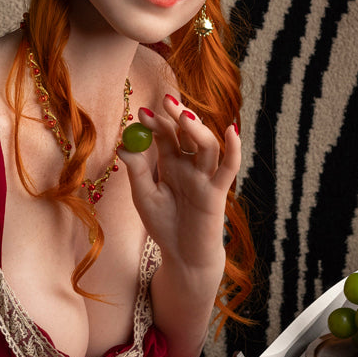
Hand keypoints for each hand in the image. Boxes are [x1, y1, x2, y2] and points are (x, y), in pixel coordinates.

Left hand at [117, 93, 238, 277]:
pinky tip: (231, 131)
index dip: (156, 123)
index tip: (141, 112)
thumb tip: (123, 146)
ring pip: (207, 146)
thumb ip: (137, 172)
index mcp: (171, 164)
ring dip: (198, 129)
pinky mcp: (218, 192)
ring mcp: (206, 177)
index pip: (166, 136)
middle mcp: (190, 166)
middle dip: (177, 117)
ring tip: (185, 115)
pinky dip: (234, 149)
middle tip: (165, 101)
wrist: (181, 255)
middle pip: (187, 135)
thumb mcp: (144, 196)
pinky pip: (229, 168)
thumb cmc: (163, 225)